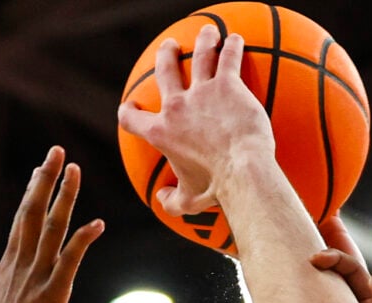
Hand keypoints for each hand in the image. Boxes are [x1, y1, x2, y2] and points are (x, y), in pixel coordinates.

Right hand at [0, 147, 103, 302]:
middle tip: (58, 151)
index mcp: (9, 265)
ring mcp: (36, 280)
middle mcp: (21, 265)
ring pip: (51, 230)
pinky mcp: (52, 298)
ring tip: (75, 171)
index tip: (43, 166)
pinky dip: (83, 241)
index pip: (21, 218)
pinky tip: (98, 224)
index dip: (33, 190)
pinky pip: (69, 263)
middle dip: (46, 181)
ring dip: (64, 199)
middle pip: (33, 213)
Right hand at [116, 27, 272, 218]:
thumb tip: (161, 198)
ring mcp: (202, 92)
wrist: (242, 172)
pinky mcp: (227, 85)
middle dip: (165, 56)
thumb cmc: (217, 189)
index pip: (133, 120)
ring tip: (209, 32)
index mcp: (162, 133)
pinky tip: (237, 40)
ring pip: (200, 56)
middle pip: (165, 71)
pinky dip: (233, 47)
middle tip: (169, 48)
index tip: (130, 108)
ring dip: (204, 40)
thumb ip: (171, 201)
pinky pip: (229, 58)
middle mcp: (177, 107)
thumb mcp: (189, 201)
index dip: (128, 113)